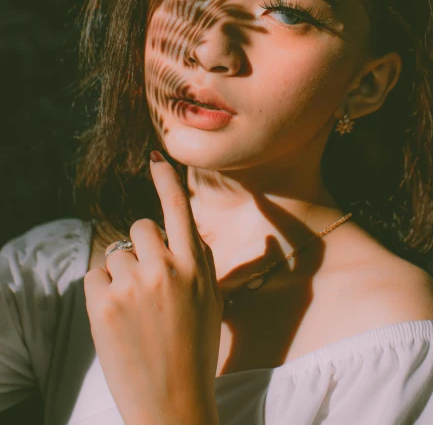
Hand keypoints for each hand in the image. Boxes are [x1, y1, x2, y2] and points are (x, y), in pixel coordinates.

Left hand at [84, 151, 222, 424]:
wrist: (172, 402)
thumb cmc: (196, 350)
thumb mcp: (212, 301)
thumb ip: (201, 261)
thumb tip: (191, 230)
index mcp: (195, 267)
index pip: (179, 210)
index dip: (166, 180)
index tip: (155, 157)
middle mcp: (165, 269)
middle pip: (141, 228)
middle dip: (141, 247)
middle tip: (147, 282)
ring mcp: (133, 286)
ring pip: (116, 254)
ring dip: (120, 275)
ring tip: (134, 312)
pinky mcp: (104, 305)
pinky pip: (94, 275)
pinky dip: (101, 292)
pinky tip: (116, 318)